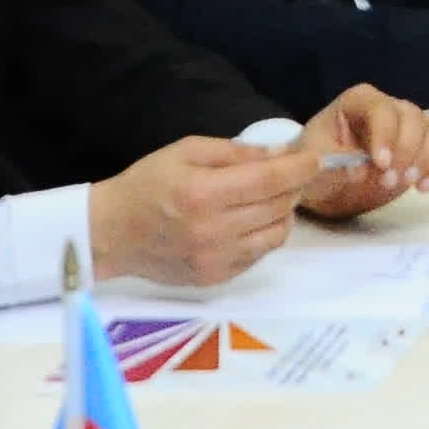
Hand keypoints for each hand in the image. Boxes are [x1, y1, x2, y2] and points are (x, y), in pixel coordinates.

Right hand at [89, 136, 315, 286]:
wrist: (111, 233)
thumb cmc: (147, 184)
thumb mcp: (186, 151)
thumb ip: (235, 152)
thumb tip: (280, 153)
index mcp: (204, 194)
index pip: (271, 181)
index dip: (300, 168)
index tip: (317, 158)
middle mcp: (214, 230)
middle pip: (279, 207)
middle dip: (294, 186)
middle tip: (291, 173)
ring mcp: (216, 259)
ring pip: (277, 234)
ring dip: (283, 213)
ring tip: (270, 198)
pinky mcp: (215, 278)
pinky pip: (259, 254)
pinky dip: (265, 234)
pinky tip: (250, 220)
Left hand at [291, 85, 428, 220]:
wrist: (326, 181)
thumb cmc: (315, 162)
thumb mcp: (310, 160)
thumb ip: (328, 161)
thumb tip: (360, 169)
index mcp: (359, 101)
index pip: (381, 109)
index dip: (385, 134)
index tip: (381, 164)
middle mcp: (389, 107)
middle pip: (413, 117)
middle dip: (406, 151)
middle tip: (389, 181)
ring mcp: (409, 125)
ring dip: (428, 156)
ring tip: (410, 183)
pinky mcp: (423, 147)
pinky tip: (424, 187)